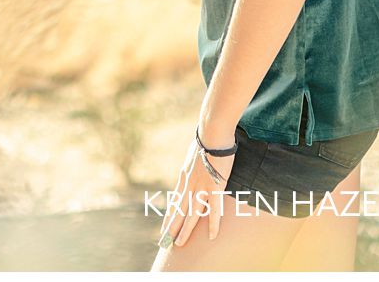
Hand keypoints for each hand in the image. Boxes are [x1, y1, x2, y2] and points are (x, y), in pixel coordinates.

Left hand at [158, 134, 232, 249]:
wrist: (212, 134)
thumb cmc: (205, 140)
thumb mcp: (192, 155)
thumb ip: (192, 166)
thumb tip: (193, 166)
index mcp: (183, 178)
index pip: (174, 202)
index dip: (169, 216)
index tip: (164, 228)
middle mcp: (189, 185)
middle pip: (178, 211)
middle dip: (171, 228)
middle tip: (164, 243)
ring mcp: (200, 187)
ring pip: (191, 214)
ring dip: (185, 230)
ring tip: (179, 244)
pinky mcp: (214, 187)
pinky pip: (214, 209)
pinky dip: (213, 223)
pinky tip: (212, 235)